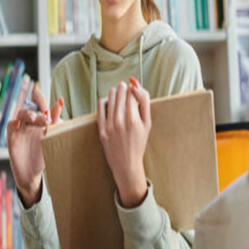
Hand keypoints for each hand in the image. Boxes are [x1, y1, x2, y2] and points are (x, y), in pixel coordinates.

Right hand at [7, 82, 63, 207]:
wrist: (32, 174)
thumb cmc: (43, 154)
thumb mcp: (52, 136)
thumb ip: (55, 120)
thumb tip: (59, 101)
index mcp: (40, 120)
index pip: (39, 103)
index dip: (42, 99)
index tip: (53, 101)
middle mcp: (29, 122)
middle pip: (30, 106)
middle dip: (38, 107)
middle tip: (47, 118)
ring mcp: (20, 128)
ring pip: (21, 114)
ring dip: (28, 113)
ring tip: (35, 119)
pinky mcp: (12, 137)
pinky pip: (10, 125)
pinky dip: (13, 122)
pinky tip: (18, 124)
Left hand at [97, 77, 150, 207]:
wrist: (127, 163)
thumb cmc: (140, 142)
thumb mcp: (147, 123)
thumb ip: (144, 102)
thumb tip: (136, 85)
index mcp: (134, 119)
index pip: (131, 93)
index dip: (133, 89)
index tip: (134, 90)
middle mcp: (120, 121)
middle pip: (120, 93)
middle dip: (124, 88)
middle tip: (126, 88)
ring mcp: (109, 126)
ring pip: (110, 98)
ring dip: (114, 92)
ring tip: (118, 93)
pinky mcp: (101, 130)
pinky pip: (100, 108)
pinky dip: (105, 101)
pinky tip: (109, 102)